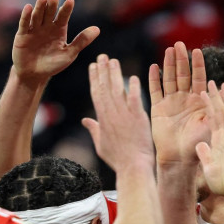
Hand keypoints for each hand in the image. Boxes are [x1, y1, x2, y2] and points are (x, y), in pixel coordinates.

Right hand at [12, 0, 98, 87]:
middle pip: (49, 13)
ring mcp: (34, 29)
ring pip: (37, 16)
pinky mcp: (22, 35)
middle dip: (52, 5)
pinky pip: (24, 24)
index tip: (70, 0)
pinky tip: (28, 7)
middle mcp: (46, 26)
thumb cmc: (52, 65)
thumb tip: (97, 29)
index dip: (66, 9)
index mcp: (58, 29)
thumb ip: (81, 41)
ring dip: (39, 6)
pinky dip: (26, 16)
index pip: (63, 16)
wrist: (34, 75)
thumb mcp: (69, 54)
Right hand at [82, 54, 153, 170]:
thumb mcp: (101, 145)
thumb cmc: (118, 159)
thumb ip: (94, 129)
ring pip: (118, 90)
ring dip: (115, 74)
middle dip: (102, 70)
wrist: (133, 167)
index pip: (96, 94)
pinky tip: (132, 77)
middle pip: (105, 88)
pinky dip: (133, 88)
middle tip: (102, 56)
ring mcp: (124, 115)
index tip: (93, 66)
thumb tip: (85, 120)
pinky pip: (135, 99)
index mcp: (102, 119)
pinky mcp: (138, 118)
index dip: (94, 78)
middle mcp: (111, 114)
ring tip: (113, 60)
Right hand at [148, 42, 208, 164]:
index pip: (198, 78)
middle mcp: (184, 99)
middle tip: (179, 44)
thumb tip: (222, 88)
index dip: (197, 65)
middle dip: (181, 59)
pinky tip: (153, 67)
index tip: (196, 51)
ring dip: (169, 65)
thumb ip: (215, 106)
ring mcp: (171, 103)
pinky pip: (155, 91)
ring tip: (168, 50)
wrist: (180, 158)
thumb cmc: (197, 143)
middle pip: (183, 74)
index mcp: (199, 101)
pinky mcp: (158, 109)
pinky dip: (153, 79)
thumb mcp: (211, 123)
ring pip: (169, 79)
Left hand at [195, 81, 223, 202]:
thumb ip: (205, 154)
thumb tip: (200, 146)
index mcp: (218, 140)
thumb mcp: (208, 165)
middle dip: (214, 97)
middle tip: (210, 81)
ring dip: (222, 97)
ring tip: (218, 83)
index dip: (207, 106)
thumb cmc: (221, 181)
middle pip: (219, 112)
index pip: (212, 119)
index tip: (202, 93)